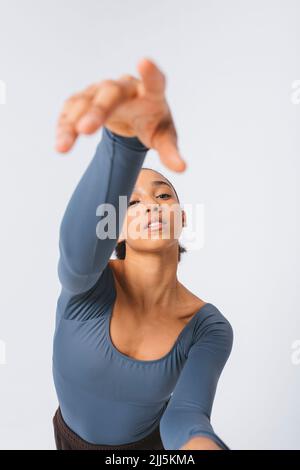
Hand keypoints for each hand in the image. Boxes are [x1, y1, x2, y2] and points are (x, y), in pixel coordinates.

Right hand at [55, 57, 185, 171]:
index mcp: (151, 93)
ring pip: (84, 101)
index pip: (154, 81)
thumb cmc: (153, 124)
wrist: (134, 114)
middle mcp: (125, 87)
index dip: (149, 73)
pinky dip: (64, 125)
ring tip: (63, 147)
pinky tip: (61, 142)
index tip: (144, 62)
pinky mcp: (84, 99)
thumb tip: (182, 168)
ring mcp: (101, 91)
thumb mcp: (164, 138)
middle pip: (110, 94)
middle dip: (97, 111)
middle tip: (86, 130)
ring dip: (72, 123)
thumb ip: (171, 152)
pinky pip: (71, 109)